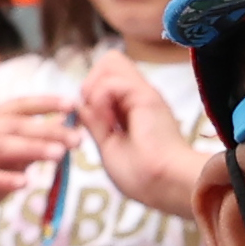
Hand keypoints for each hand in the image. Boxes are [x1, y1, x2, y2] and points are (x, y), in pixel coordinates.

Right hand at [0, 92, 69, 243]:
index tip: (73, 104)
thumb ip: (33, 143)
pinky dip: (4, 179)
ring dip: (31, 148)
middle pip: (13, 125)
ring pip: (0, 146)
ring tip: (58, 155)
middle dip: (47, 130)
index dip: (45, 102)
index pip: (18, 105)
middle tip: (77, 139)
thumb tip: (66, 127)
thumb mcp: (11, 159)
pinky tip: (25, 183)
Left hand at [79, 61, 214, 215]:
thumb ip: (96, 124)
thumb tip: (80, 103)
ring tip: (104, 119)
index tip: (93, 122)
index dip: (91, 92)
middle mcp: (139, 95)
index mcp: (133, 107)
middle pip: (108, 61)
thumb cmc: (142, 176)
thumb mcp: (108, 146)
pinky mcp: (146, 95)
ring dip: (95, 88)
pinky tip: (110, 122)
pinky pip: (110, 81)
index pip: (106, 76)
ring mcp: (144, 92)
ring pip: (110, 61)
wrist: (164, 185)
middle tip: (96, 115)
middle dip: (91, 83)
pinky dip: (101, 100)